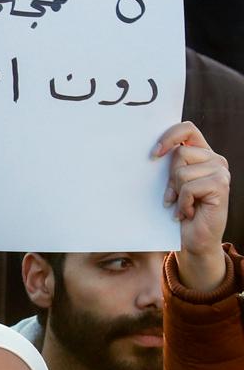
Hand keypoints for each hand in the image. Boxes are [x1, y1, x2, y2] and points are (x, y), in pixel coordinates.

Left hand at [156, 122, 230, 290]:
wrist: (193, 240)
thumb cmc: (178, 212)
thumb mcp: (170, 185)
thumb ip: (167, 166)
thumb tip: (149, 152)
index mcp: (202, 154)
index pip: (187, 129)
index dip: (169, 136)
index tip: (153, 154)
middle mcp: (214, 159)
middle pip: (180, 153)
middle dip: (169, 178)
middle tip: (172, 196)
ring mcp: (220, 171)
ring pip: (182, 172)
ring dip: (176, 193)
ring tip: (181, 206)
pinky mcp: (221, 186)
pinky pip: (189, 187)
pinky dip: (182, 203)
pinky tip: (187, 213)